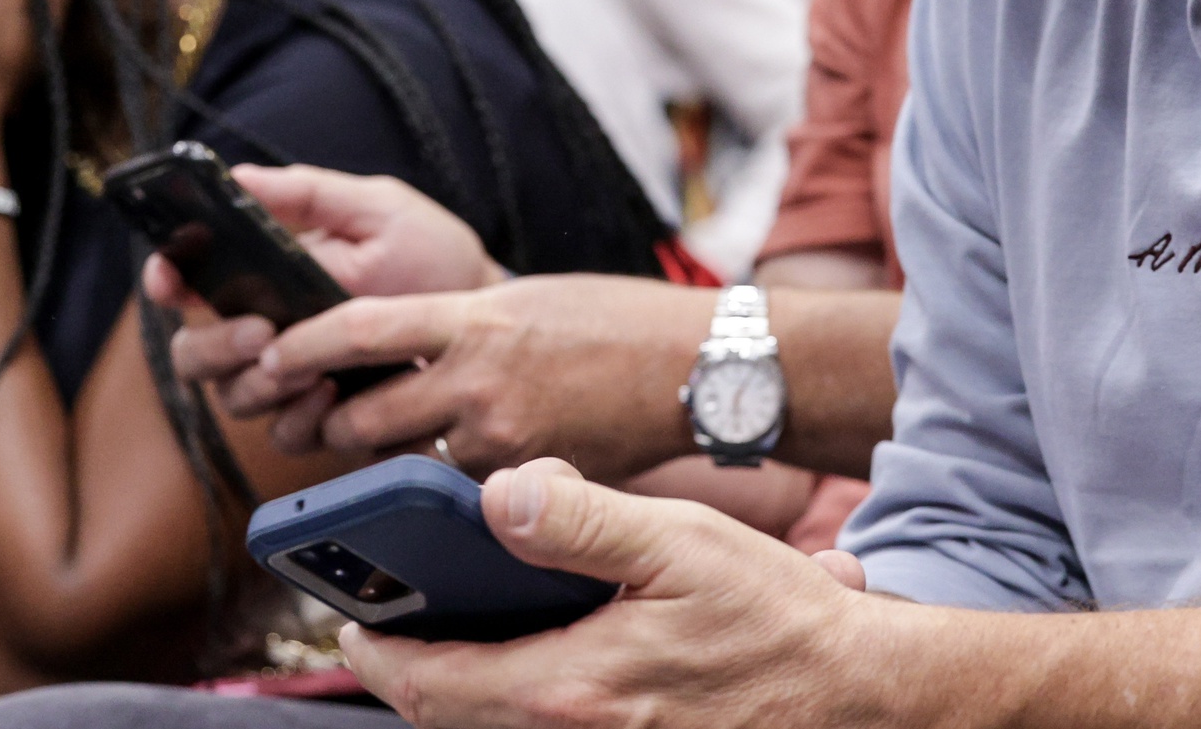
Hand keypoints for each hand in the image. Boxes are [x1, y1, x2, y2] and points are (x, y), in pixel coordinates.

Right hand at [151, 165, 504, 431]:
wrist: (486, 314)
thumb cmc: (430, 255)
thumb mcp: (376, 210)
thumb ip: (309, 194)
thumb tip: (238, 175)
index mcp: (262, 273)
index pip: (187, 279)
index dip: (165, 277)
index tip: (171, 276)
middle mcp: (264, 328)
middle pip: (193, 352)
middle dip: (214, 346)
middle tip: (260, 332)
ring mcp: (290, 377)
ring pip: (233, 397)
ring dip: (259, 385)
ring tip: (307, 367)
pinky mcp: (324, 418)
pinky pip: (286, 433)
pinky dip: (300, 418)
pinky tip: (332, 395)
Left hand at [248, 275, 713, 476]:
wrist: (695, 366)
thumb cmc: (615, 319)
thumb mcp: (527, 298)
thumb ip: (460, 321)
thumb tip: (396, 342)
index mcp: (474, 316)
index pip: (356, 328)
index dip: (298, 346)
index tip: (266, 354)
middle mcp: (478, 377)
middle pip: (358, 414)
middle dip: (329, 420)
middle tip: (319, 415)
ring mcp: (501, 435)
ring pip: (400, 460)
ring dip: (379, 457)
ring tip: (381, 441)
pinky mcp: (525, 478)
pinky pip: (456, 486)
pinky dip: (443, 479)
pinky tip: (455, 462)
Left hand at [340, 458, 885, 728]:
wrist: (852, 692)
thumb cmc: (774, 618)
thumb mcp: (680, 541)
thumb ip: (583, 518)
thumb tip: (497, 495)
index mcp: (571, 687)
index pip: (432, 684)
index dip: (376, 655)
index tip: (348, 622)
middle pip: (450, 717)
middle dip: (405, 675)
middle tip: (379, 629)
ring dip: (457, 688)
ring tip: (441, 637)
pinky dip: (512, 700)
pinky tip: (525, 659)